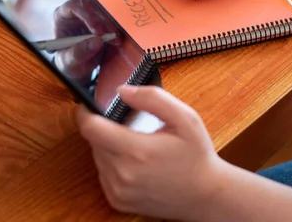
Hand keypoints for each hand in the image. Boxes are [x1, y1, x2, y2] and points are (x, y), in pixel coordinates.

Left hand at [52, 0, 120, 84]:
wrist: (77, 65)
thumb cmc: (67, 61)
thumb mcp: (68, 62)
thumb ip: (78, 53)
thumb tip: (97, 42)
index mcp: (62, 16)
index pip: (74, 6)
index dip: (87, 16)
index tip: (98, 32)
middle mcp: (77, 10)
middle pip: (92, 5)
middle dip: (104, 20)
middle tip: (112, 37)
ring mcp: (91, 13)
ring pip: (104, 10)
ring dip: (112, 24)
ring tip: (116, 41)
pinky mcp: (102, 18)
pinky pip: (112, 17)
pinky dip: (117, 27)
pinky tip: (119, 39)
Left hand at [77, 85, 223, 220]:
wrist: (206, 195)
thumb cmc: (197, 155)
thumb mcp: (185, 118)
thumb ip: (152, 98)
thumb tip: (122, 90)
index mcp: (137, 151)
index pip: (90, 128)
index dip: (86, 112)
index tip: (90, 105)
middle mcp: (123, 174)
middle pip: (93, 141)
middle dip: (104, 128)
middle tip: (126, 125)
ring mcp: (119, 190)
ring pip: (97, 157)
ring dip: (108, 146)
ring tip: (134, 143)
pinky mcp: (118, 201)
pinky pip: (103, 174)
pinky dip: (112, 164)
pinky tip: (134, 162)